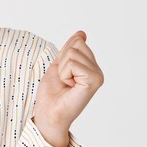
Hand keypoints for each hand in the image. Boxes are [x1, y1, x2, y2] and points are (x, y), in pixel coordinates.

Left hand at [32, 30, 103, 146]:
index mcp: (91, 67)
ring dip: (62, 69)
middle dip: (63, 61)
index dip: (63, 56)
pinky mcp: (94, 81)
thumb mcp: (59, 64)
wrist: (48, 112)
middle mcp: (97, 71)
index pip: (77, 42)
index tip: (64, 74)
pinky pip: (73, 63)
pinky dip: (64, 74)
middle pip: (76, 45)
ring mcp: (98, 76)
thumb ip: (70, 49)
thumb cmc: (52, 92)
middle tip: (64, 79)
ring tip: (66, 84)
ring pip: (73, 53)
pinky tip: (69, 87)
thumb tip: (82, 34)